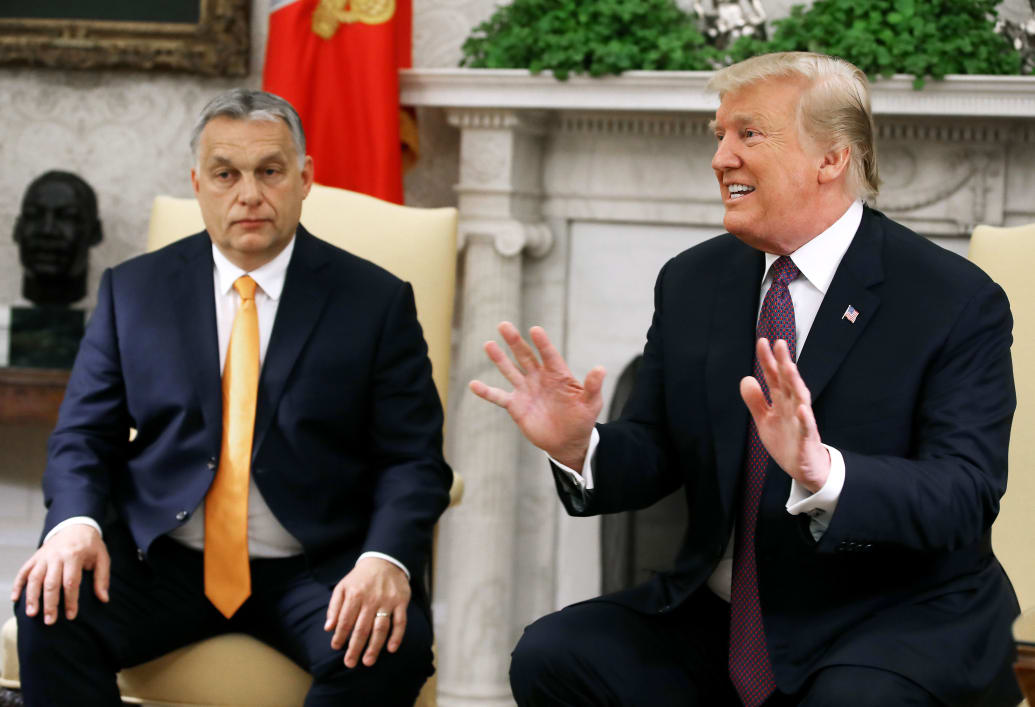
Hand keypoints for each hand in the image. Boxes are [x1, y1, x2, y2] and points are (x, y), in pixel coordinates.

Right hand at [11, 524, 109, 624]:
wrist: (76, 526)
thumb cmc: (91, 545)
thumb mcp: (102, 557)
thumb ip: (102, 578)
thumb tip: (104, 599)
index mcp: (74, 555)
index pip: (71, 582)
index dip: (71, 600)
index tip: (71, 616)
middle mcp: (56, 556)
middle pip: (50, 583)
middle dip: (50, 603)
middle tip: (50, 621)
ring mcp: (43, 556)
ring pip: (34, 578)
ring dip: (32, 597)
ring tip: (32, 614)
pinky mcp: (35, 557)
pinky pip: (24, 571)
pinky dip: (18, 585)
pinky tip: (15, 599)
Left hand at [324, 557, 409, 667]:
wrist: (385, 560)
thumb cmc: (360, 577)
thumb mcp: (343, 586)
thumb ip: (334, 606)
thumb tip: (328, 628)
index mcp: (355, 594)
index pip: (345, 620)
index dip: (340, 636)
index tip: (336, 647)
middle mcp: (371, 599)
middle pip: (362, 628)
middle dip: (355, 648)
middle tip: (350, 663)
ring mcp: (387, 601)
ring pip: (380, 628)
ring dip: (374, 646)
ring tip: (368, 661)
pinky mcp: (401, 602)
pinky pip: (400, 622)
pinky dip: (397, 636)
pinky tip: (391, 648)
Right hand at [469, 322, 604, 469]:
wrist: (568, 441)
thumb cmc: (581, 419)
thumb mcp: (591, 404)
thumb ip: (593, 387)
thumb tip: (601, 369)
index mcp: (558, 374)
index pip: (548, 355)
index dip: (542, 343)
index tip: (535, 330)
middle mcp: (539, 377)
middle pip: (525, 356)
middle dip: (515, 341)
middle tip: (504, 325)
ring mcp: (526, 390)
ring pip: (510, 370)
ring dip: (499, 358)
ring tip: (488, 344)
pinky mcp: (515, 406)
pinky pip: (498, 396)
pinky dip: (486, 391)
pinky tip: (474, 385)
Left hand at [740, 338, 830, 491]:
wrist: (803, 468)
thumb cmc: (786, 441)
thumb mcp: (764, 420)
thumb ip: (755, 401)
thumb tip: (746, 378)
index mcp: (782, 401)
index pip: (774, 377)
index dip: (768, 360)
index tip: (763, 341)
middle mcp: (793, 406)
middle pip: (788, 382)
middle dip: (784, 363)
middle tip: (780, 343)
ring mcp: (802, 421)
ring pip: (800, 398)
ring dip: (796, 382)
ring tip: (790, 367)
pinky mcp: (807, 439)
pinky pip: (807, 427)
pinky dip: (805, 418)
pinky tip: (802, 408)